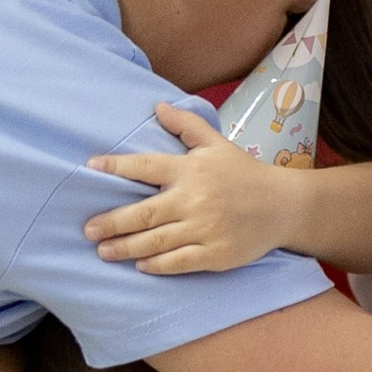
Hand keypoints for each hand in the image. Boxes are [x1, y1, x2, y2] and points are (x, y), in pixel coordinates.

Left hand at [84, 107, 295, 273]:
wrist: (282, 206)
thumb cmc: (244, 173)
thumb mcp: (216, 144)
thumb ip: (186, 127)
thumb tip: (158, 106)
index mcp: (191, 170)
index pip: (146, 167)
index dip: (117, 166)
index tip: (91, 167)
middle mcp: (194, 200)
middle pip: (144, 214)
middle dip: (112, 222)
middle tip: (88, 229)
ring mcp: (204, 230)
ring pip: (156, 242)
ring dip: (126, 247)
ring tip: (104, 250)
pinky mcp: (215, 254)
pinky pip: (178, 262)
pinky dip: (156, 265)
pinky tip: (139, 265)